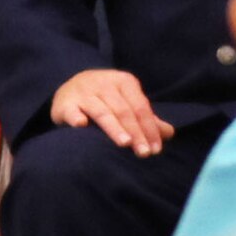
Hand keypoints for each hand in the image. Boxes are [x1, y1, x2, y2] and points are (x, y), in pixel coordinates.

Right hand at [51, 69, 175, 155]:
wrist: (70, 87)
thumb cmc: (105, 99)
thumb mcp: (126, 102)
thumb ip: (146, 118)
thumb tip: (169, 133)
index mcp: (124, 82)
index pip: (140, 107)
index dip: (149, 128)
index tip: (155, 149)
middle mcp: (104, 84)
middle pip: (124, 110)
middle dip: (136, 132)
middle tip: (143, 153)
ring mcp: (84, 92)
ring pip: (102, 111)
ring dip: (114, 128)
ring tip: (125, 143)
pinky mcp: (66, 102)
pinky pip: (72, 110)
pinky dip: (76, 117)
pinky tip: (81, 125)